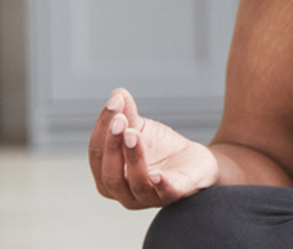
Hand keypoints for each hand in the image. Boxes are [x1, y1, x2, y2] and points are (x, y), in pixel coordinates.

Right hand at [89, 88, 219, 208]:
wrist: (196, 161)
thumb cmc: (160, 148)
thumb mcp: (140, 128)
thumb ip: (126, 113)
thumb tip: (117, 93)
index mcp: (107, 177)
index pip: (97, 154)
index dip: (102, 128)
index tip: (114, 103)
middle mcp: (123, 194)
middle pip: (110, 173)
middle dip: (113, 145)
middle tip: (121, 120)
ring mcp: (148, 199)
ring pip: (135, 183)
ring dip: (133, 158)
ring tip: (134, 134)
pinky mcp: (174, 196)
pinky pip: (165, 194)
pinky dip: (161, 185)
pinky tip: (158, 174)